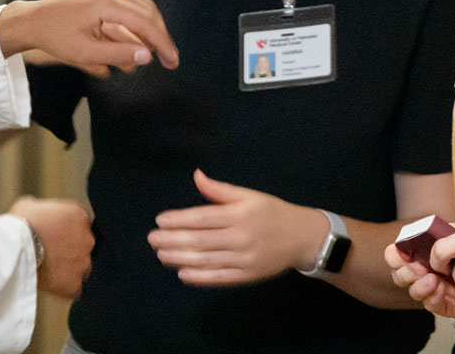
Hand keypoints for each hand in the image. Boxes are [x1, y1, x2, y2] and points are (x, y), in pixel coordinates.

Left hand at [0, 0, 179, 76]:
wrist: (33, 19)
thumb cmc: (55, 37)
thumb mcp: (85, 53)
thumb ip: (118, 54)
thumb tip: (148, 55)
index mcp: (105, 2)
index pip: (144, 22)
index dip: (162, 43)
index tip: (172, 62)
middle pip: (148, 11)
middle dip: (161, 36)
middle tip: (169, 60)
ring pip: (141, 6)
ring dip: (152, 29)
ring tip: (157, 53)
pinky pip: (130, 4)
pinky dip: (140, 21)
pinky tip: (141, 39)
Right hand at [9, 195, 94, 298]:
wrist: (16, 248)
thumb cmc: (21, 224)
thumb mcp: (30, 204)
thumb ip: (44, 208)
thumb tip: (39, 211)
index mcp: (79, 215)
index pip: (79, 223)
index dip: (66, 230)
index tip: (54, 236)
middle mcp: (87, 238)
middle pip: (83, 245)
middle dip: (70, 249)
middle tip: (51, 252)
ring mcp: (83, 263)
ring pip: (80, 267)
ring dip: (69, 268)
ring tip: (49, 269)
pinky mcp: (75, 284)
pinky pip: (73, 288)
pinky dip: (64, 287)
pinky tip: (50, 282)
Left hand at [147, 169, 325, 285]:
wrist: (302, 237)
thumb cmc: (271, 211)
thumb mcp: (248, 195)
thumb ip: (219, 190)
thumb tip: (196, 175)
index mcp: (239, 215)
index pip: (203, 218)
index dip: (179, 220)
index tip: (159, 221)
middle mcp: (240, 237)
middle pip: (201, 240)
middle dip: (173, 240)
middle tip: (152, 239)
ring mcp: (244, 259)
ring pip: (207, 260)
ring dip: (181, 258)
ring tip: (161, 255)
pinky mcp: (248, 276)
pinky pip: (220, 277)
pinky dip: (201, 277)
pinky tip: (183, 274)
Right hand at [384, 228, 454, 318]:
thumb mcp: (453, 234)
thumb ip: (436, 232)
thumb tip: (422, 234)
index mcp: (417, 254)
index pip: (392, 255)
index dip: (395, 257)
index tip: (406, 255)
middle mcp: (419, 272)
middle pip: (398, 275)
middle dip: (407, 272)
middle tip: (421, 268)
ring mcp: (429, 289)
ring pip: (412, 291)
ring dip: (419, 285)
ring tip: (434, 279)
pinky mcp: (442, 304)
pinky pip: (429, 304)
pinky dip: (433, 297)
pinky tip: (442, 289)